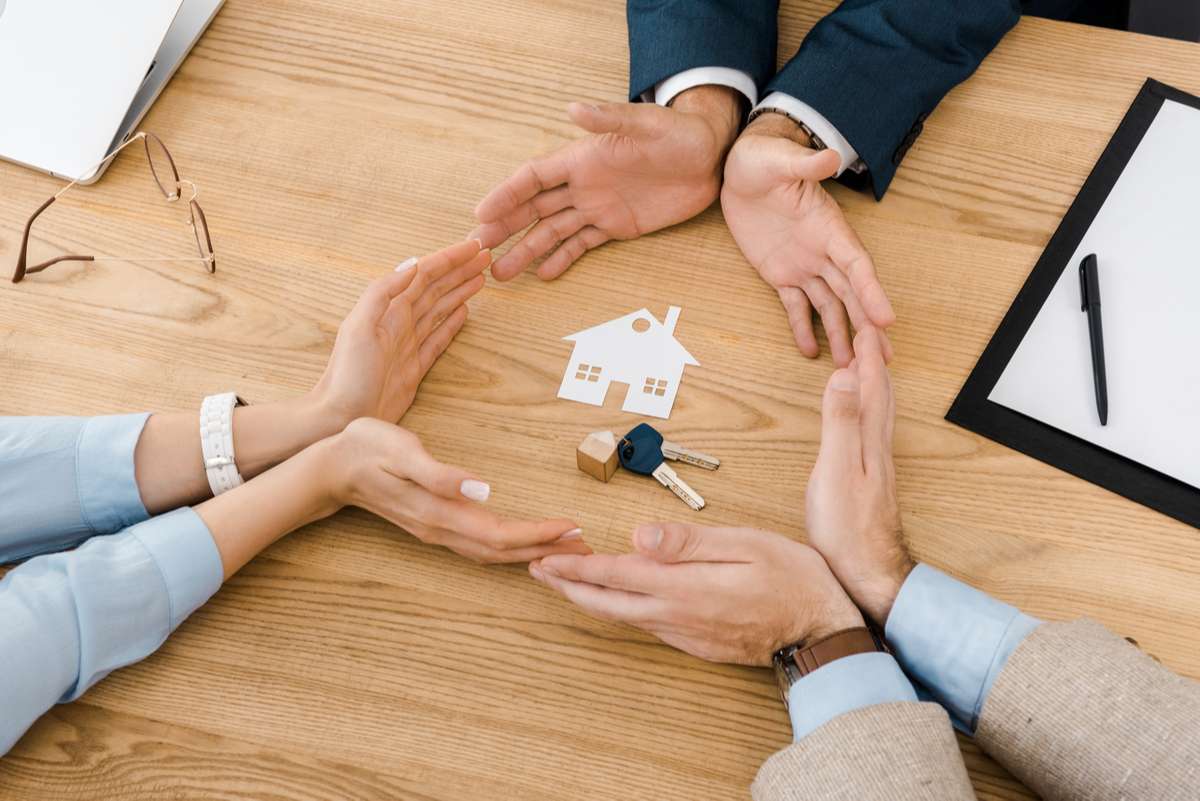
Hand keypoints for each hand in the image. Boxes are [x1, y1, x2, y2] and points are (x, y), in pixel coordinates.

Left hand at [309, 240, 489, 428]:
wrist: (340, 416)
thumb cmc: (347, 374)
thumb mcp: (359, 327)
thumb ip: (382, 293)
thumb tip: (412, 265)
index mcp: (389, 309)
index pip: (425, 275)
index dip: (450, 259)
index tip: (474, 246)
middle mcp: (400, 322)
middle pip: (437, 288)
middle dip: (460, 270)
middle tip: (486, 256)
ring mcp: (409, 344)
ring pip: (440, 309)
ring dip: (459, 291)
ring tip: (480, 278)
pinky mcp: (415, 367)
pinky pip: (439, 338)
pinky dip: (452, 322)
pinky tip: (464, 311)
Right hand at [326, 418, 589, 563]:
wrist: (330, 466)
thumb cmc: (365, 449)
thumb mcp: (402, 450)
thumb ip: (440, 473)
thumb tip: (482, 487)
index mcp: (439, 513)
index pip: (499, 533)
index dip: (537, 534)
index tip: (571, 527)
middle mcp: (441, 530)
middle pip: (503, 550)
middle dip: (546, 549)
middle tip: (586, 546)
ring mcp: (437, 531)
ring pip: (492, 552)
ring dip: (530, 550)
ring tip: (565, 545)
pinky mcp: (435, 524)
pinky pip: (480, 545)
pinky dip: (508, 547)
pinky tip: (523, 542)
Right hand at [472, 86, 741, 279]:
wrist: (710, 157)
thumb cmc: (677, 133)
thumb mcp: (645, 124)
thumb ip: (609, 119)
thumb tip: (572, 109)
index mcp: (582, 158)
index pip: (533, 178)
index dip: (506, 194)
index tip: (481, 214)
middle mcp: (583, 184)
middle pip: (534, 208)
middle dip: (505, 227)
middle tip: (479, 248)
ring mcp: (598, 207)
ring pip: (553, 231)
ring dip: (527, 250)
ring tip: (501, 273)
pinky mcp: (617, 226)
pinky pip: (583, 245)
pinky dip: (562, 259)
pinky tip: (543, 276)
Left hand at [529, 523, 862, 665]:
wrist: (824, 630)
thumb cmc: (792, 578)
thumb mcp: (745, 544)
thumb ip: (688, 542)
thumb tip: (638, 537)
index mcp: (683, 588)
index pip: (614, 575)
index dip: (575, 567)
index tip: (545, 559)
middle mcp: (676, 617)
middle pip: (607, 604)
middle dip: (568, 587)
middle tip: (539, 571)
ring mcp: (685, 635)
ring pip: (624, 617)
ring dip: (591, 598)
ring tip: (568, 580)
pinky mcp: (697, 644)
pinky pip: (647, 626)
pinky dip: (621, 608)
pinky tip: (619, 598)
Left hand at [721, 113, 894, 365]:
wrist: (739, 168)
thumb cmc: (764, 158)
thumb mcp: (780, 160)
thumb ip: (805, 165)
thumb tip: (830, 156)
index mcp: (829, 227)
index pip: (856, 265)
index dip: (872, 292)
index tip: (886, 320)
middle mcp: (823, 250)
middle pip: (850, 293)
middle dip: (866, 325)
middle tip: (882, 357)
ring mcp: (804, 264)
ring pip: (828, 305)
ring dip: (840, 333)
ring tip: (848, 365)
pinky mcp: (781, 273)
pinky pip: (794, 305)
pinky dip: (802, 328)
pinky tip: (810, 352)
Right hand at [805, 327, 912, 625]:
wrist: (868, 573)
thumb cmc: (847, 529)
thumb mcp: (836, 471)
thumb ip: (840, 422)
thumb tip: (845, 376)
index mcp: (869, 441)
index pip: (870, 387)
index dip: (867, 356)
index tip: (865, 325)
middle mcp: (877, 449)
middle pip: (881, 396)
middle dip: (876, 363)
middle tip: (870, 336)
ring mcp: (875, 466)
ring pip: (879, 414)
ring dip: (874, 386)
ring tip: (868, 368)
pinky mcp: (868, 481)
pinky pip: (870, 431)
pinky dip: (867, 412)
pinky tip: (860, 421)